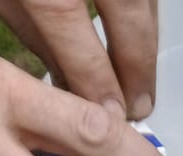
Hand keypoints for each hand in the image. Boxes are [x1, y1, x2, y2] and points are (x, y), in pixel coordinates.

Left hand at [0, 0, 158, 122]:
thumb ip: (35, 35)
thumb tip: (72, 86)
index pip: (71, 23)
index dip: (97, 78)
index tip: (111, 116)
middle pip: (125, 6)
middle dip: (137, 64)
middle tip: (138, 108)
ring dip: (147, 39)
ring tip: (141, 80)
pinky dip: (144, 10)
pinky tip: (137, 36)